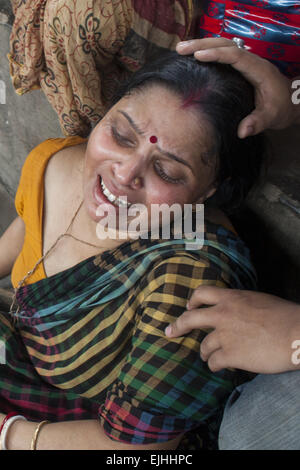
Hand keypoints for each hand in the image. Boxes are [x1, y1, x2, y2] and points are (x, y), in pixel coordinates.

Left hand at [165, 286, 299, 373]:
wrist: (296, 334)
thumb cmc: (285, 317)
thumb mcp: (259, 301)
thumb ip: (242, 306)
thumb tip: (237, 314)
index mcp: (232, 298)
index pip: (202, 293)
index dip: (192, 301)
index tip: (189, 308)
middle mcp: (223, 314)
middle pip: (190, 319)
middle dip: (177, 326)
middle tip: (170, 332)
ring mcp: (225, 335)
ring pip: (203, 346)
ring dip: (205, 352)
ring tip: (209, 357)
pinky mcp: (230, 355)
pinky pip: (214, 362)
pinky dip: (215, 366)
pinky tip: (220, 367)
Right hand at [176, 38, 299, 137]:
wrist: (290, 102)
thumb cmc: (280, 109)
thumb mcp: (271, 117)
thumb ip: (257, 123)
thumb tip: (242, 132)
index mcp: (258, 69)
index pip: (235, 56)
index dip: (216, 54)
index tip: (198, 56)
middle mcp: (251, 61)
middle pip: (226, 44)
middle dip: (203, 44)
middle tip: (181, 49)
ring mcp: (245, 62)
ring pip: (223, 45)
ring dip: (202, 45)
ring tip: (181, 49)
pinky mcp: (240, 66)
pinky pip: (223, 53)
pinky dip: (207, 51)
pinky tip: (193, 56)